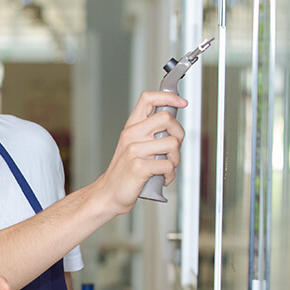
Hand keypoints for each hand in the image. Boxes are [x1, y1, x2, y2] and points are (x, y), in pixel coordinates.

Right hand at [97, 90, 187, 213]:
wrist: (109, 193)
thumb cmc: (125, 172)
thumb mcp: (134, 145)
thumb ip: (150, 133)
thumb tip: (174, 124)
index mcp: (131, 127)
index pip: (148, 99)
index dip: (168, 96)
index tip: (181, 102)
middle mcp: (131, 135)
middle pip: (166, 118)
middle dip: (179, 133)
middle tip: (173, 146)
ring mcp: (134, 150)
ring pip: (172, 143)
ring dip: (175, 159)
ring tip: (165, 166)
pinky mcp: (139, 166)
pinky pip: (168, 165)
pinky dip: (170, 175)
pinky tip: (161, 178)